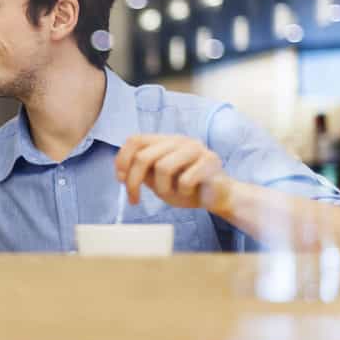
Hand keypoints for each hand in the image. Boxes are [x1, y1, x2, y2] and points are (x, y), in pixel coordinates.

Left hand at [114, 134, 232, 210]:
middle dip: (134, 181)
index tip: (120, 179)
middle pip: (144, 156)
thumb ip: (142, 173)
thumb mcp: (158, 182)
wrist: (219, 198)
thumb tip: (122, 172)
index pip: (135, 140)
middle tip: (134, 199)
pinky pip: (185, 180)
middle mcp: (179, 140)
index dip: (122, 159)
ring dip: (162, 188)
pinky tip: (189, 193)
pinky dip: (183, 192)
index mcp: (165, 141)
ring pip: (163, 167)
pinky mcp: (210, 161)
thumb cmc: (187, 189)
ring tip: (171, 194)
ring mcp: (196, 148)